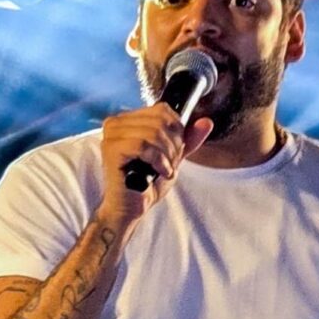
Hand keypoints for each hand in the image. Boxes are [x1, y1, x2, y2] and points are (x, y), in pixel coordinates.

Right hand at [98, 104, 212, 225]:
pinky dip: (158, 161)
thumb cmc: (146, 183)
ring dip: (166, 156)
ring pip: (153, 133)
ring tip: (163, 170)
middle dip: (173, 145)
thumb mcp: (172, 157)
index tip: (173, 153)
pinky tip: (158, 172)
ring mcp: (111, 134)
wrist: (130, 208)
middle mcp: (116, 122)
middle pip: (160, 120)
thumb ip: (188, 139)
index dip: (176, 131)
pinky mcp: (111, 149)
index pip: (162, 110)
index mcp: (128, 120)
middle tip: (169, 164)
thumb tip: (206, 122)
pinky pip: (144, 146)